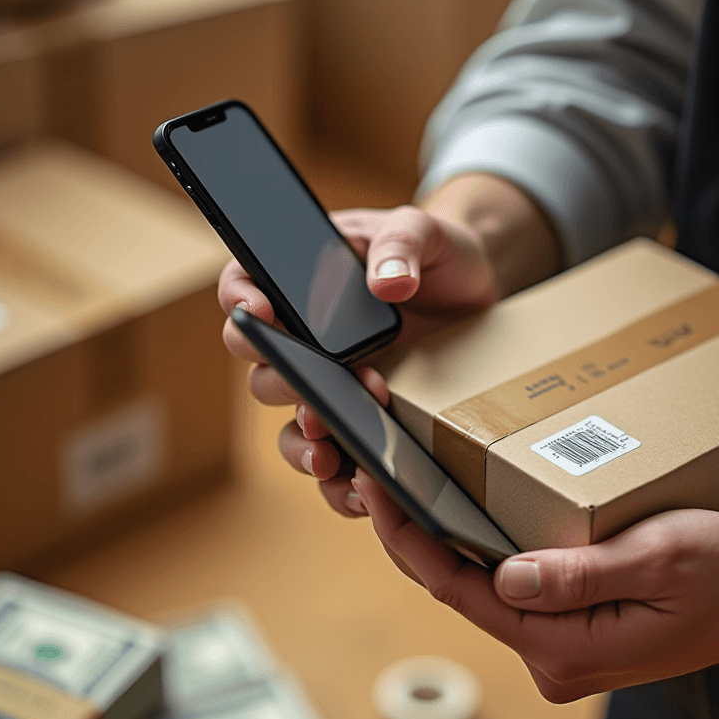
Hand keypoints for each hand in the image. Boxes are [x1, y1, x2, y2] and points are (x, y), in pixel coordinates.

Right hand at [218, 174, 558, 516]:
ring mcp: (332, 384)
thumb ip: (402, 244)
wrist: (478, 293)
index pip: (244, 288)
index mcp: (300, 281)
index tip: (261, 312)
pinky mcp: (363, 419)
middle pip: (263, 368)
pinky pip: (334, 458)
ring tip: (328, 452)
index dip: (241, 301)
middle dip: (282, 384)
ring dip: (302, 442)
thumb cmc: (440, 252)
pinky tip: (361, 487)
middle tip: (312, 391)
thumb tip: (389, 284)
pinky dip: (339, 481)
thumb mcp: (424, 230)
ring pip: (290, 423)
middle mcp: (304, 338)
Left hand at [351, 469, 718, 699]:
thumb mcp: (659, 559)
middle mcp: (553, 660)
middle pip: (458, 590)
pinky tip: (460, 516)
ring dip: (442, 541)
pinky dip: (478, 552)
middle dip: (412, 533)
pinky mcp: (571, 634)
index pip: (458, 589)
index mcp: (565, 647)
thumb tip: (505, 575)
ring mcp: (560, 650)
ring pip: (480, 589)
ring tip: (404, 486)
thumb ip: (580, 574)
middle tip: (373, 471)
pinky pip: (509, 591)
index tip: (373, 486)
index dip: (407, 536)